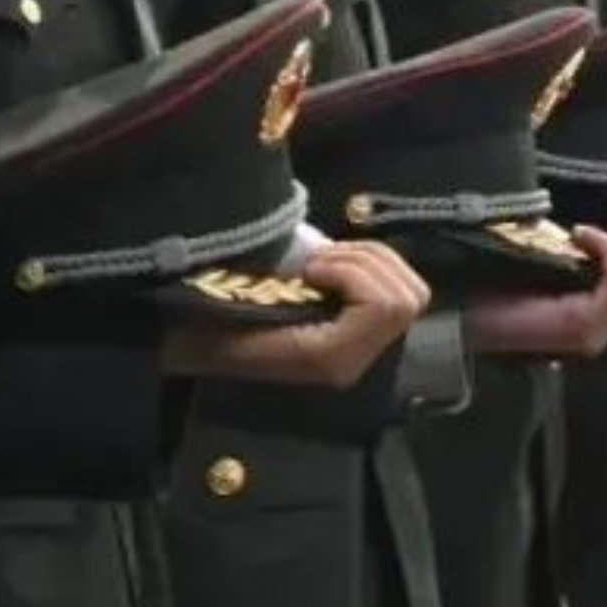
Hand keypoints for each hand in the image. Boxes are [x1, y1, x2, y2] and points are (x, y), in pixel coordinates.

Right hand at [162, 238, 429, 388]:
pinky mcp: (366, 332)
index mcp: (332, 357)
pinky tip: (328, 269)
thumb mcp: (237, 307)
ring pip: (409, 288)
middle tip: (319, 262)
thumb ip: (276, 287)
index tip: (308, 268)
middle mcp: (357, 358)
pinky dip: (368, 264)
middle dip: (366, 263)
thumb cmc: (208, 328)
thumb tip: (302, 248)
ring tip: (321, 264)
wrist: (197, 351)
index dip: (353, 274)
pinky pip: (395, 287)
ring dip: (366, 260)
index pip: (386, 307)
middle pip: (408, 296)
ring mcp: (366, 348)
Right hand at [467, 227, 606, 360]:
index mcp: (584, 324)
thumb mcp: (515, 276)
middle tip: (583, 238)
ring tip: (582, 245)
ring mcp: (601, 328)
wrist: (468, 329)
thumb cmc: (483, 304)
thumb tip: (578, 235)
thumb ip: (555, 258)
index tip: (576, 233)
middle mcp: (599, 331)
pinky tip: (581, 255)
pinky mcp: (598, 320)